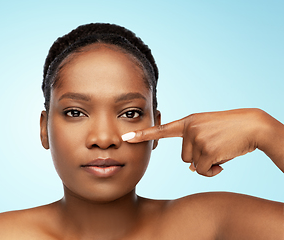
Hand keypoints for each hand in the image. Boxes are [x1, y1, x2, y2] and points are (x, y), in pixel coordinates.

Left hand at [121, 108, 274, 176]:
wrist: (253, 126)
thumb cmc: (230, 129)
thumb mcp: (208, 130)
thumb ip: (194, 144)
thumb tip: (191, 169)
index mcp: (188, 122)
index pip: (161, 129)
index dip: (142, 135)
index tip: (125, 138)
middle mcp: (189, 129)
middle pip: (183, 157)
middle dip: (198, 157)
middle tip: (215, 147)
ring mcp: (197, 139)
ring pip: (193, 165)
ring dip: (207, 164)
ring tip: (221, 151)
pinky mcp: (207, 150)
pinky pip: (203, 171)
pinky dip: (213, 171)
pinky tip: (223, 161)